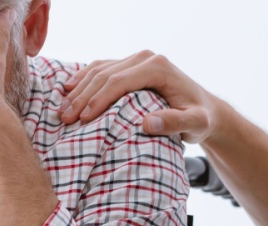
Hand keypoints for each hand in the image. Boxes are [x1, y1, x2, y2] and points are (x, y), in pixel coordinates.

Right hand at [62, 51, 219, 143]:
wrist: (205, 109)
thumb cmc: (200, 119)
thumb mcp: (195, 125)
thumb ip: (175, 123)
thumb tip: (148, 123)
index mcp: (157, 67)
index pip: (118, 81)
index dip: (98, 100)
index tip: (82, 120)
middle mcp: (146, 58)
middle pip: (105, 75)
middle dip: (82, 97)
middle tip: (64, 119)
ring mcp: (137, 59)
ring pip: (99, 70)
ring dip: (78, 90)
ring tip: (62, 110)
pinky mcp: (130, 66)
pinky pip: (101, 68)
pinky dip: (83, 79)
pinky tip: (68, 91)